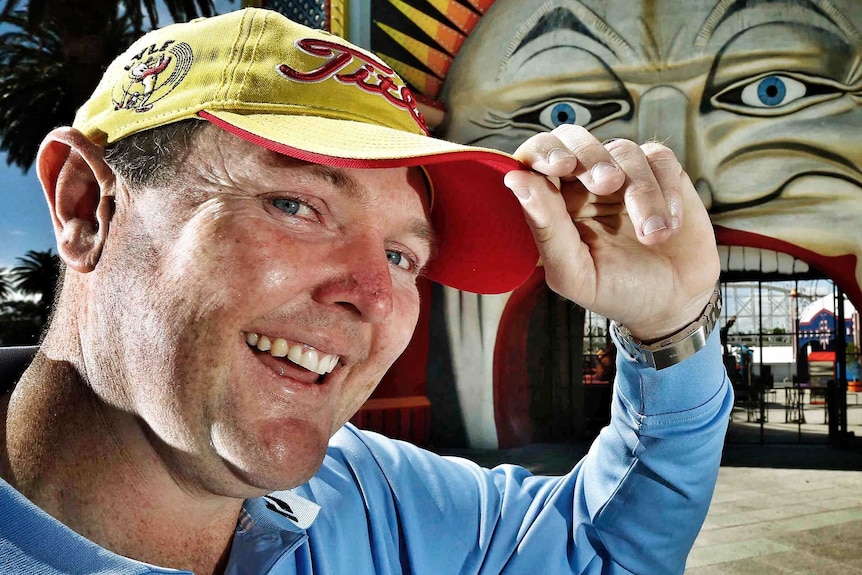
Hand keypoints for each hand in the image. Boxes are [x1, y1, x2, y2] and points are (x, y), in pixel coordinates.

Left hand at [503, 124, 718, 341]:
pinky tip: (668, 227)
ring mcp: (624, 175)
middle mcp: (585, 184)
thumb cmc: (618, 292)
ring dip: (640, 194)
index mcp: (554, 204)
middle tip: (606, 183)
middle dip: (588, 155)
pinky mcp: (662, 175)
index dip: (543, 152)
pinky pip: (659, 159)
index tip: (559, 166)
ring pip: (623, 151)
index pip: (535, 160)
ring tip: (651, 236)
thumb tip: (516, 181)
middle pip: (573, 138)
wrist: (674, 305)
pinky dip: (665, 191)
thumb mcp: (575, 274)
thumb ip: (546, 229)